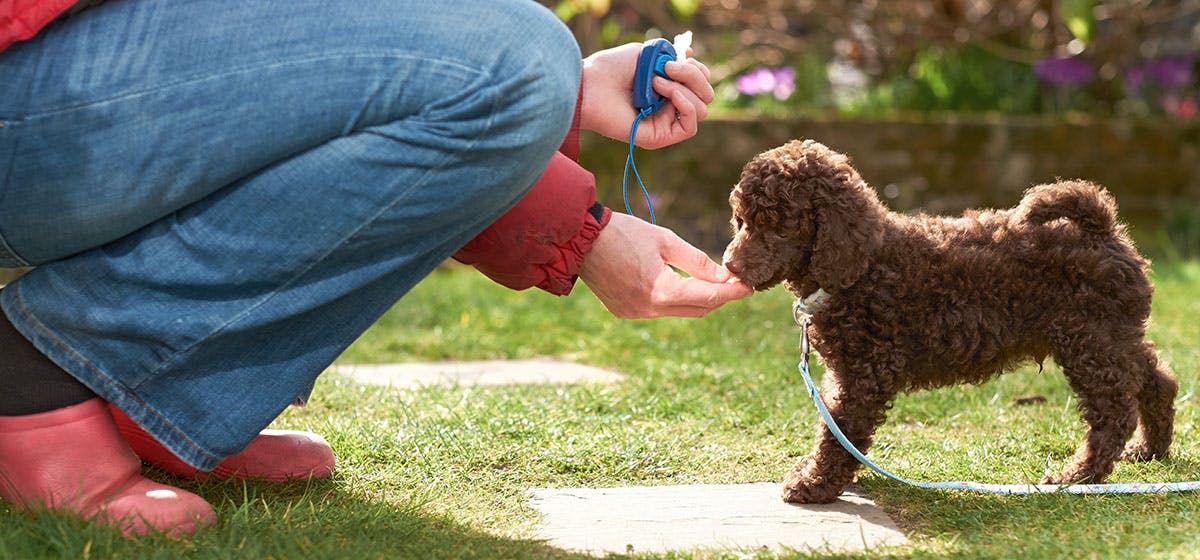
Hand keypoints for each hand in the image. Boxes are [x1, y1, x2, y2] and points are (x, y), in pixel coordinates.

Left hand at [578, 42, 713, 149]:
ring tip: (656, 81)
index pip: (701, 83)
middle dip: (694, 76)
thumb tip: (693, 58)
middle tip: (667, 66)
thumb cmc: (612, 68)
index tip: (682, 56)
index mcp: (669, 88)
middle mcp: (670, 106)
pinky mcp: (660, 137)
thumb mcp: (649, 54)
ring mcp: (665, 122)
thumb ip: (673, 57)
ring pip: (701, 109)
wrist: (590, 86)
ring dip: (684, 89)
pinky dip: (685, 105)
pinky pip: (690, 126)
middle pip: (706, 95)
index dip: (697, 70)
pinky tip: (665, 93)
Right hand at [579, 213, 752, 318]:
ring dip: (696, 299)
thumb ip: (698, 261)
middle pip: (698, 310)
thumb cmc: (623, 233)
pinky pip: (659, 310)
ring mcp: (636, 314)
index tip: (749, 286)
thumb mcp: (666, 240)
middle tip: (733, 282)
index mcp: (662, 291)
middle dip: (718, 297)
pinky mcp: (625, 312)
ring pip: (679, 312)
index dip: (732, 292)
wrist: (580, 240)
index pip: (709, 297)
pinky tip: (677, 283)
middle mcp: (649, 310)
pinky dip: (674, 299)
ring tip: (709, 280)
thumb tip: (725, 276)